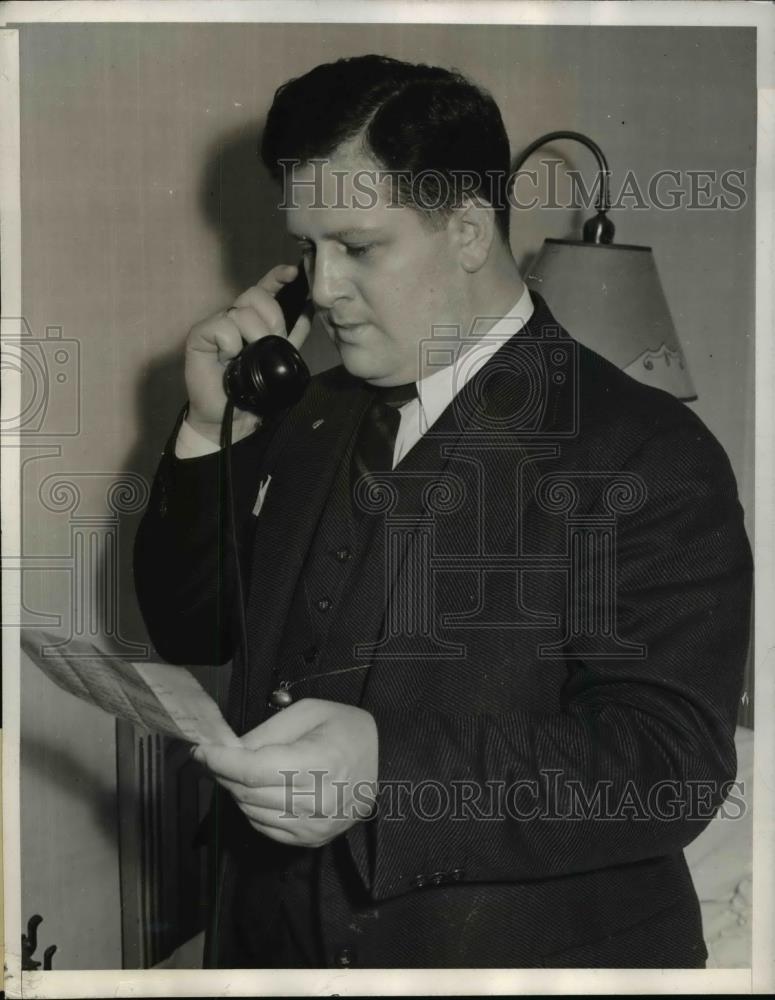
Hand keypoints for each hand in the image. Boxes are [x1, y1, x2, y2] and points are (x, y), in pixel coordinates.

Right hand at [184, 264, 312, 443]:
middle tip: (271, 344)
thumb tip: (309, 310)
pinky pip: (223, 326)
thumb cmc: (253, 391)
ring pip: (242, 311)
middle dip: (272, 319)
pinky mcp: (200, 335)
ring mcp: (216, 324)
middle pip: (256, 296)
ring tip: (248, 356)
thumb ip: (293, 336)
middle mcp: (235, 318)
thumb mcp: (280, 359)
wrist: (231, 417)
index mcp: (254, 320)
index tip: (293, 273)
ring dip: (253, 334)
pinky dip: (230, 343)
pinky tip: (228, 358)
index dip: (277, 277)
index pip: (265, 289)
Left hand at [192, 698, 378, 846]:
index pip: (254, 770)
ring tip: (236, 771)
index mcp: (319, 762)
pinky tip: (257, 790)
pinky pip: (265, 827)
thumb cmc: (347, 729)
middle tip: (212, 757)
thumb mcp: (309, 712)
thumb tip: (230, 750)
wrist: (387, 763)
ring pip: (252, 812)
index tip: (201, 750)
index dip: (221, 761)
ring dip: (236, 791)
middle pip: (248, 792)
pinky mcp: (312, 839)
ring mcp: (315, 825)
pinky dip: (252, 809)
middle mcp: (317, 801)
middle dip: (223, 773)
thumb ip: (268, 732)